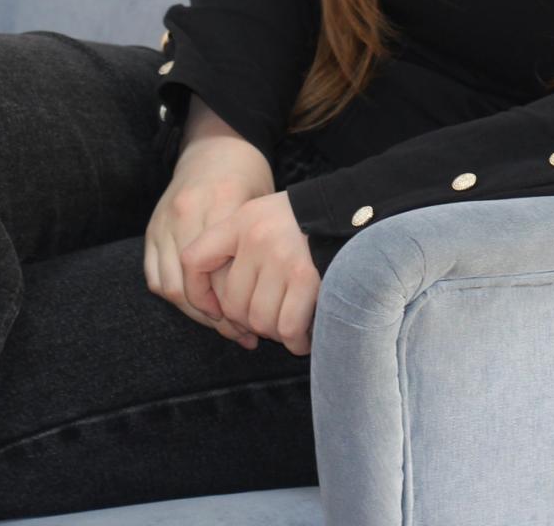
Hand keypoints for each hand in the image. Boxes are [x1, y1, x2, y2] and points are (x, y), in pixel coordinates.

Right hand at [144, 135, 275, 348]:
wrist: (215, 145)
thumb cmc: (247, 176)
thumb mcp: (263, 204)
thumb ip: (257, 246)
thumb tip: (266, 301)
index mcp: (220, 203)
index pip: (221, 272)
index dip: (235, 306)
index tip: (252, 326)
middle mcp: (186, 212)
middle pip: (190, 285)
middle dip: (213, 317)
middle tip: (238, 334)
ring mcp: (164, 221)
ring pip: (168, 285)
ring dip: (192, 311)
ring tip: (219, 323)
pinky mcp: (151, 228)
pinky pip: (153, 275)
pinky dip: (172, 295)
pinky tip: (196, 305)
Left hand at [181, 189, 320, 356]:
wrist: (359, 213)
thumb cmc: (311, 225)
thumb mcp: (268, 220)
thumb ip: (242, 252)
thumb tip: (224, 312)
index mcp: (240, 220)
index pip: (194, 260)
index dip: (198, 295)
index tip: (216, 311)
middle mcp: (255, 236)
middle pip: (232, 304)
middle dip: (250, 323)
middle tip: (270, 321)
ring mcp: (280, 256)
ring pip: (258, 320)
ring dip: (275, 334)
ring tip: (290, 328)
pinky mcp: (306, 276)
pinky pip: (287, 327)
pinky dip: (296, 341)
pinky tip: (304, 338)